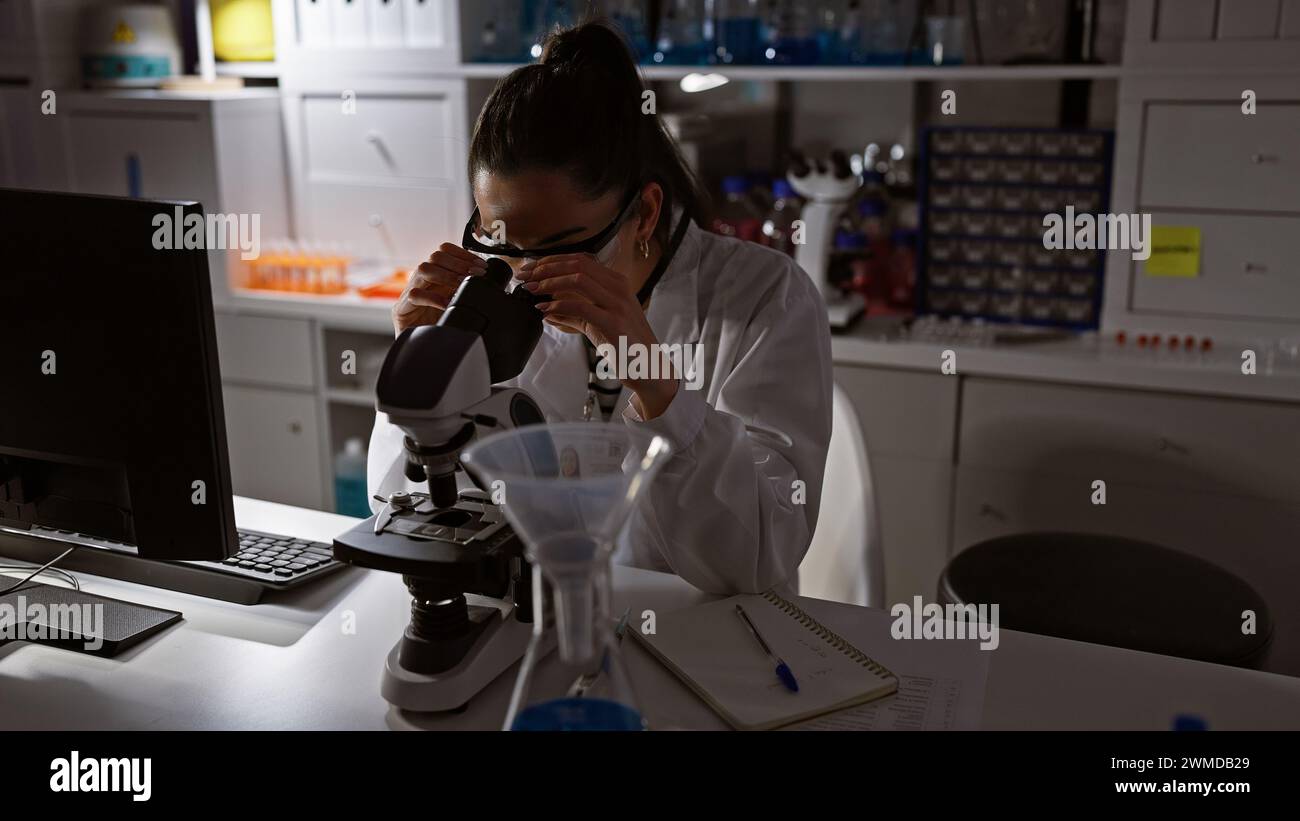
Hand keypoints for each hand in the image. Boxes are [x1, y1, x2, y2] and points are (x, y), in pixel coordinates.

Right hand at [392, 243, 485, 334]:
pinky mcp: (401, 309)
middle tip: (476, 274)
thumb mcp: (458, 308)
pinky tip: (447, 305)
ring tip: (462, 286)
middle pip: (435, 257)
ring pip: (423, 270)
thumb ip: (468, 295)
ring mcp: (409, 294)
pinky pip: (415, 295)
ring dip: (447, 276)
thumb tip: (491, 284)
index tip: (480, 264)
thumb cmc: (441, 330)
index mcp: (434, 279)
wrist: (422, 353)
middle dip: (459, 264)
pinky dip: (434, 298)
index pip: (444, 252)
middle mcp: (421, 282)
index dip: (462, 254)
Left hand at [517, 254, 679, 418]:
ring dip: (549, 283)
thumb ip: (575, 315)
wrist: (650, 369)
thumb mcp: (599, 324)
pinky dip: (558, 306)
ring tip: (531, 290)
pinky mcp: (614, 322)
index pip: (580, 260)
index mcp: (617, 283)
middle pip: (576, 264)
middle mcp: (619, 288)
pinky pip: (580, 307)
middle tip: (524, 276)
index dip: (552, 261)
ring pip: (577, 280)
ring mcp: (618, 304)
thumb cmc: (626, 346)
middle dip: (545, 268)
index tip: (531, 268)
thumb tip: (548, 311)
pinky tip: (544, 311)